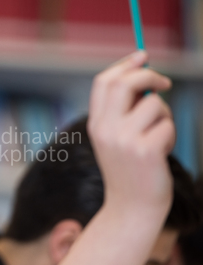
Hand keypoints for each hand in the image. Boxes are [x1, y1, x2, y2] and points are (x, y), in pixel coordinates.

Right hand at [87, 51, 174, 212]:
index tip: (142, 56)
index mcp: (95, 123)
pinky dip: (170, 135)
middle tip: (164, 83)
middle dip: (149, 75)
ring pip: (154, 104)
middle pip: (125, 83)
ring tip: (159, 137)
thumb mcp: (115, 138)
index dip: (125, 65)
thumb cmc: (128, 169)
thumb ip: (122, 110)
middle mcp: (105, 129)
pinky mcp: (146, 151)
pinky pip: (168, 125)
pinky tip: (161, 154)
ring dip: (165, 116)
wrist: (130, 207)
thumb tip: (145, 77)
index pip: (104, 82)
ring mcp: (124, 140)